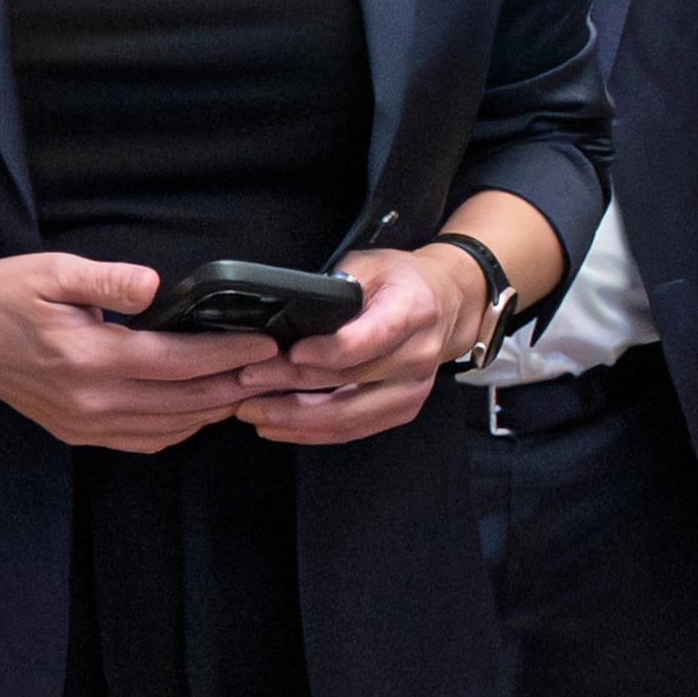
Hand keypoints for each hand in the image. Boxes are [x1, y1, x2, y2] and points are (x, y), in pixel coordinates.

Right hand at [0, 254, 278, 451]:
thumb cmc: (3, 296)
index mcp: (88, 358)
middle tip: (275, 369)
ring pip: (169, 427)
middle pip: (183, 402)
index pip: (177, 362)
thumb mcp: (53, 271)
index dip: (227, 355)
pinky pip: (143, 440)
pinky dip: (180, 428)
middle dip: (235, 385)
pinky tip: (201, 408)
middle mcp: (90, 400)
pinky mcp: (78, 431)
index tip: (266, 344)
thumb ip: (108, 281)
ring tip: (249, 387)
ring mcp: (84, 423)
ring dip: (213, 410)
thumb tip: (152, 285)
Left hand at [232, 244, 477, 444]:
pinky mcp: (403, 410)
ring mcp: (413, 388)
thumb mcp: (371, 264)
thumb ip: (335, 286)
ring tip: (253, 410)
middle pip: (348, 381)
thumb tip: (286, 309)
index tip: (288, 353)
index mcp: (413, 311)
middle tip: (246, 382)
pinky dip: (312, 431)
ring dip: (295, 418)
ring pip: (348, 416)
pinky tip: (279, 426)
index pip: (368, 339)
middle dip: (289, 385)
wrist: (450, 304)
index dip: (326, 351)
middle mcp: (418, 355)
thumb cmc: (404, 282)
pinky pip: (353, 429)